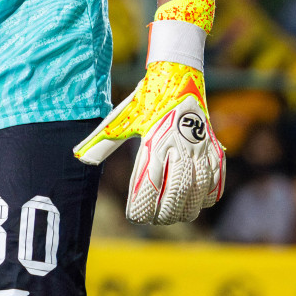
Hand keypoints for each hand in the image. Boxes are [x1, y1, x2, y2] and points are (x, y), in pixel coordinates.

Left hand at [75, 61, 225, 223]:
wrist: (177, 76)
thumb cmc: (147, 100)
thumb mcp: (122, 119)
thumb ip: (103, 141)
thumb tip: (80, 158)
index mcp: (154, 139)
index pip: (149, 182)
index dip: (142, 205)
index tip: (135, 217)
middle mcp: (179, 144)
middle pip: (177, 191)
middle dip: (165, 212)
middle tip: (155, 219)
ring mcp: (200, 146)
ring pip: (198, 189)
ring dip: (186, 208)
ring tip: (173, 215)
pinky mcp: (214, 146)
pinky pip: (215, 179)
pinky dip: (207, 196)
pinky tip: (196, 202)